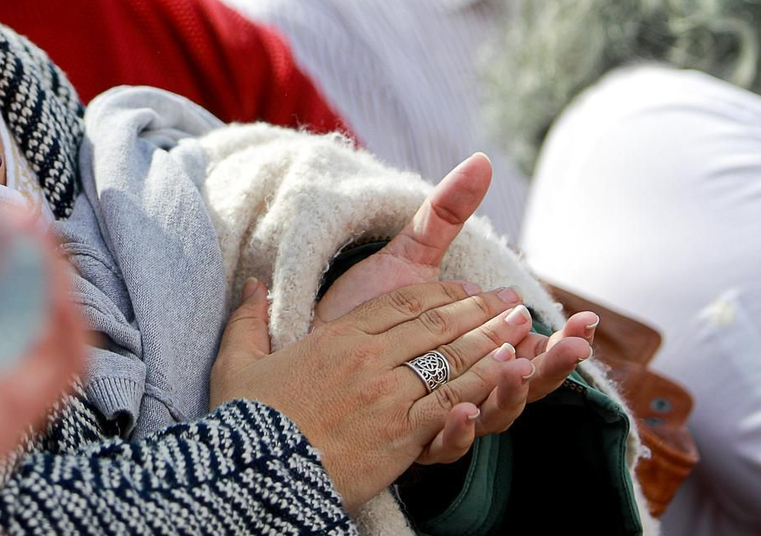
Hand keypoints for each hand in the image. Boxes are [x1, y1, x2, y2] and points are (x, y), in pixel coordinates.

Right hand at [209, 278, 529, 507]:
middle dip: (479, 309)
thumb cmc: (246, 422)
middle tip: (510, 298)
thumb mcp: (238, 362)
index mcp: (336, 338)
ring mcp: (387, 396)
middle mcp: (367, 360)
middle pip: (435, 325)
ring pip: (451, 359)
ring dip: (492, 339)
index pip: (400, 304)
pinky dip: (484, 382)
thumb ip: (248, 318)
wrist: (255, 475)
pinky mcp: (401, 433)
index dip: (439, 293)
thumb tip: (252, 284)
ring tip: (522, 325)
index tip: (465, 287)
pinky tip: (507, 370)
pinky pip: (453, 400)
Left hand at [308, 152, 595, 461]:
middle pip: (523, 386)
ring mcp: (438, 416)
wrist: (305, 343)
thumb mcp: (409, 258)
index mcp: (476, 351)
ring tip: (515, 365)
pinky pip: (441, 448)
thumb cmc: (362, 306)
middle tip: (573, 347)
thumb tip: (482, 160)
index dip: (562, 339)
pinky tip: (457, 411)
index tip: (586, 320)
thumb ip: (444, 215)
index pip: (532, 348)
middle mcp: (466, 387)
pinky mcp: (403, 440)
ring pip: (491, 417)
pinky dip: (455, 432)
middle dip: (551, 368)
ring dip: (509, 394)